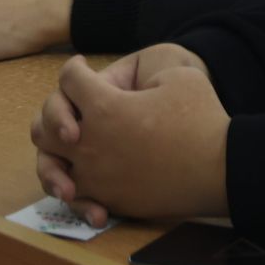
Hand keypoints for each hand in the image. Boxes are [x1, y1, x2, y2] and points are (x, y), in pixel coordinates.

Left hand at [29, 48, 225, 227]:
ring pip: (49, 164)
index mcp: (104, 107)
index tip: (79, 66)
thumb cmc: (201, 120)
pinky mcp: (105, 198)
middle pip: (45, 126)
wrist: (219, 169)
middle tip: (72, 108)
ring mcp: (94, 175)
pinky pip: (73, 192)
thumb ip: (145, 74)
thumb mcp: (179, 77)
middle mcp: (88, 143)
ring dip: (54, 150)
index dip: (74, 67)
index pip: (70, 80)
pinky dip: (72, 183)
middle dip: (56, 111)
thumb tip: (131, 87)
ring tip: (70, 144)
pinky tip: (82, 176)